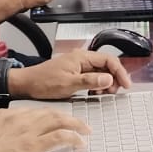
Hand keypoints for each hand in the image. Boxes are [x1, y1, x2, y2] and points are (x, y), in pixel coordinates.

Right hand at [0, 107, 89, 151]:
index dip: (50, 115)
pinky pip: (60, 137)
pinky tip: (80, 143)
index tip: (57, 120)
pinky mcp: (33, 145)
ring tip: (85, 130)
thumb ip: (1, 132)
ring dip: (75, 125)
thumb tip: (9, 138)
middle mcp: (20, 118)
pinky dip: (73, 138)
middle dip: (67, 117)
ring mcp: (28, 130)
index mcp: (7, 114)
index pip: (35, 111)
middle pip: (51, 112)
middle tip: (80, 123)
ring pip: (59, 121)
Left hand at [13, 51, 131, 99]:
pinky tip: (94, 92)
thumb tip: (109, 79)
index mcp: (82, 57)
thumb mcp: (69, 84)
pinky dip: (97, 85)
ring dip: (106, 83)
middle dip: (114, 78)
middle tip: (114, 92)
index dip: (120, 72)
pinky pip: (92, 77)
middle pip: (107, 65)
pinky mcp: (75, 73)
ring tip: (104, 93)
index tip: (125, 85)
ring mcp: (79, 66)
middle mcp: (82, 59)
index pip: (109, 60)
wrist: (27, 84)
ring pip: (101, 72)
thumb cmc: (44, 82)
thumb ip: (90, 81)